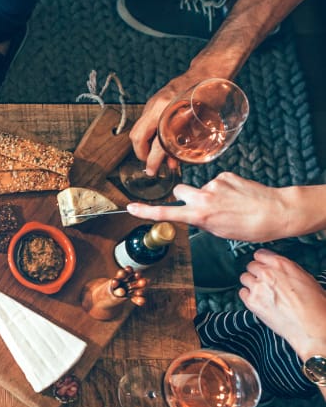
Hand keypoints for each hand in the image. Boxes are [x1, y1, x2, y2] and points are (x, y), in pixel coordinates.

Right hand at [126, 172, 288, 241]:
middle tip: (201, 206)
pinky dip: (223, 188)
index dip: (145, 211)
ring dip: (208, 194)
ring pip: (200, 187)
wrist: (275, 211)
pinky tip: (237, 196)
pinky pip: (216, 181)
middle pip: (179, 191)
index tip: (130, 207)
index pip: (165, 212)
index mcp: (200, 215)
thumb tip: (196, 214)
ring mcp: (213, 184)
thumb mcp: (220, 231)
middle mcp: (203, 197)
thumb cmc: (250, 227)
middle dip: (185, 196)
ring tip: (229, 203)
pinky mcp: (224, 175)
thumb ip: (202, 221)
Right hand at [128, 70, 213, 174]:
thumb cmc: (213, 93)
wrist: (210, 70)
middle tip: (151, 163)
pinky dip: (150, 133)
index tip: (153, 170)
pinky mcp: (154, 100)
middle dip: (141, 153)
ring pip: (138, 128)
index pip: (156, 143)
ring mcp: (154, 102)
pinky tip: (161, 138)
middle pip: (137, 136)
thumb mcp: (206, 120)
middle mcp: (158, 106)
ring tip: (157, 154)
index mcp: (172, 112)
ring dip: (145, 144)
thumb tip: (177, 159)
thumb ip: (190, 140)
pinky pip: (145, 121)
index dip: (153, 160)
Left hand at [239, 249, 325, 359]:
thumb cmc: (314, 305)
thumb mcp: (305, 278)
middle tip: (264, 281)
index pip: (260, 254)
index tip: (262, 265)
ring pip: (244, 278)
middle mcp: (267, 273)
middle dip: (256, 272)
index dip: (262, 261)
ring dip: (251, 284)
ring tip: (262, 292)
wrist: (312, 326)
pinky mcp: (252, 302)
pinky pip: (242, 293)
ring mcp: (257, 287)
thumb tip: (278, 270)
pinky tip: (258, 301)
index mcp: (281, 264)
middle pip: (250, 266)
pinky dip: (248, 296)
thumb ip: (286, 271)